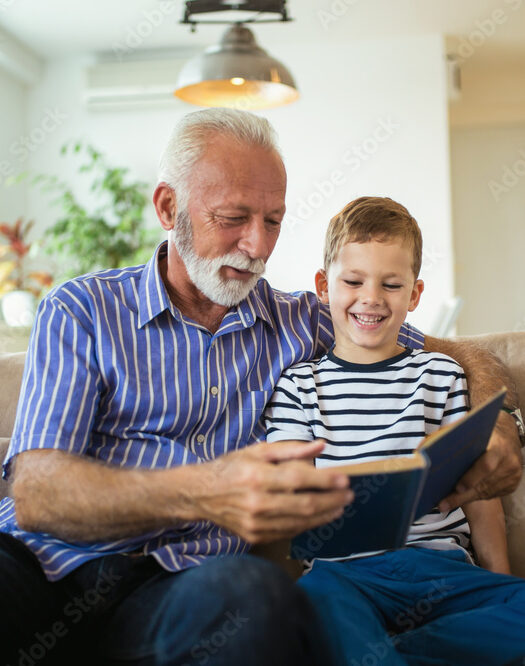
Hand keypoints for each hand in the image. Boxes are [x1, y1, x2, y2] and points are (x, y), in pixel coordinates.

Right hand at [191, 439, 352, 543]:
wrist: (201, 494)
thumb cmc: (231, 467)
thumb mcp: (258, 451)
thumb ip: (291, 450)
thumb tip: (320, 446)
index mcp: (257, 476)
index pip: (299, 480)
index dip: (326, 481)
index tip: (345, 480)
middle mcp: (256, 502)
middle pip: (305, 505)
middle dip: (332, 501)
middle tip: (348, 496)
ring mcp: (255, 523)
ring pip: (300, 522)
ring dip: (324, 516)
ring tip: (339, 507)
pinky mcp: (254, 536)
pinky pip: (288, 532)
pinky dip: (307, 525)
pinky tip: (318, 517)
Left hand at [439, 412, 521, 510]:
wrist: (508, 435)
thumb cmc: (483, 432)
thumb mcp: (471, 428)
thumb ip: (451, 437)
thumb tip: (423, 450)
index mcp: (499, 446)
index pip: (486, 465)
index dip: (471, 477)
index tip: (457, 488)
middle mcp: (509, 463)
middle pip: (483, 484)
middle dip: (461, 496)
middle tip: (442, 504)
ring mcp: (513, 477)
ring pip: (485, 493)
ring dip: (465, 499)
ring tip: (445, 503)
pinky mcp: (512, 486)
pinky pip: (490, 495)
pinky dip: (475, 497)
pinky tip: (461, 498)